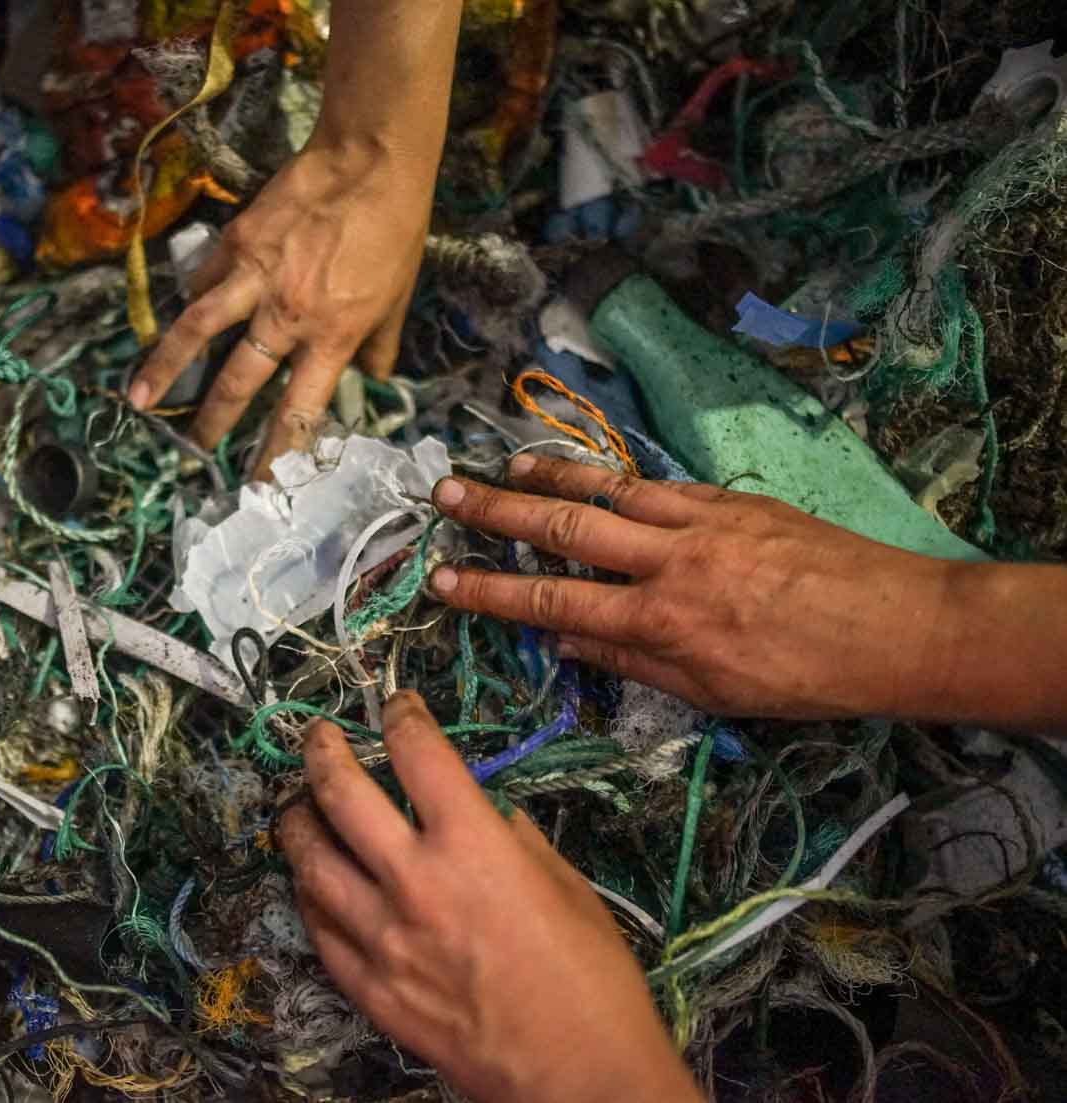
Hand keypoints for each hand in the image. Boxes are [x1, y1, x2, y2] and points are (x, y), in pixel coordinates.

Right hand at [126, 136, 431, 474]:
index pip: (298, 412)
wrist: (370, 158)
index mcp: (332, 337)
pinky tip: (174, 319)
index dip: (277, 453)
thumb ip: (379, 344)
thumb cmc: (394, 228)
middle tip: (195, 452)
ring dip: (164, 371)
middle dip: (213, 424)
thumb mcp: (399, 296)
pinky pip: (204, 282)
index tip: (260, 485)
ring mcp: (254, 278)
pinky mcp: (235, 243)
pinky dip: (189, 302)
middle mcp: (287, 316)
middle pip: (238, 384)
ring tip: (139, 402)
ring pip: (197, 333)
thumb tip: (374, 377)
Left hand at [278, 693, 699, 1102]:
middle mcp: (414, 880)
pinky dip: (309, 895)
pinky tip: (310, 881)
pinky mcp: (369, 987)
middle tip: (318, 736)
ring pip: (310, 860)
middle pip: (341, 793)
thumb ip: (517, 842)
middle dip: (323, 751)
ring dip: (297, 821)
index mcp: (472, 843)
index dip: (401, 716)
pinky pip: (318, 929)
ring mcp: (382, 937)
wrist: (579, 1076)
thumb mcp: (567, 887)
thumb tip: (493, 819)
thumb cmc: (592, 980)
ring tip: (296, 805)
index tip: (396, 706)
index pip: (417, 752)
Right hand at [427, 454, 964, 720]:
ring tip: (504, 465)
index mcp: (661, 624)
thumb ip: (633, 663)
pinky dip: (617, 479)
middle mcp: (670, 564)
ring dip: (551, 475)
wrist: (900, 628)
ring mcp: (701, 523)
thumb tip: (564, 641)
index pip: (554, 600)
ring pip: (609, 491)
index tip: (442, 578)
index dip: (491, 590)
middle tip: (446, 492)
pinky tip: (593, 476)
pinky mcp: (733, 501)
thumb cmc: (806, 678)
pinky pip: (660, 486)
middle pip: (566, 529)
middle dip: (498, 511)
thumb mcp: (714, 694)